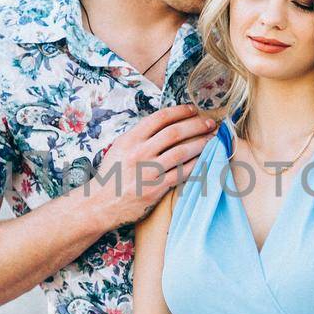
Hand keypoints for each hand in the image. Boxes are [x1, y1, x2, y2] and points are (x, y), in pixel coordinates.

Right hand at [85, 104, 217, 227]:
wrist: (101, 204)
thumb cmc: (112, 175)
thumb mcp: (120, 148)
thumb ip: (140, 135)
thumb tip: (165, 124)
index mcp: (130, 139)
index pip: (160, 118)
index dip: (180, 111)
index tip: (193, 109)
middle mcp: (139, 152)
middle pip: (174, 132)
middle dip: (196, 125)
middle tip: (210, 123)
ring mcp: (148, 171)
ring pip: (181, 152)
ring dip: (201, 143)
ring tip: (213, 139)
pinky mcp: (155, 189)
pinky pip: (181, 173)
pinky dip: (195, 164)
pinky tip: (205, 159)